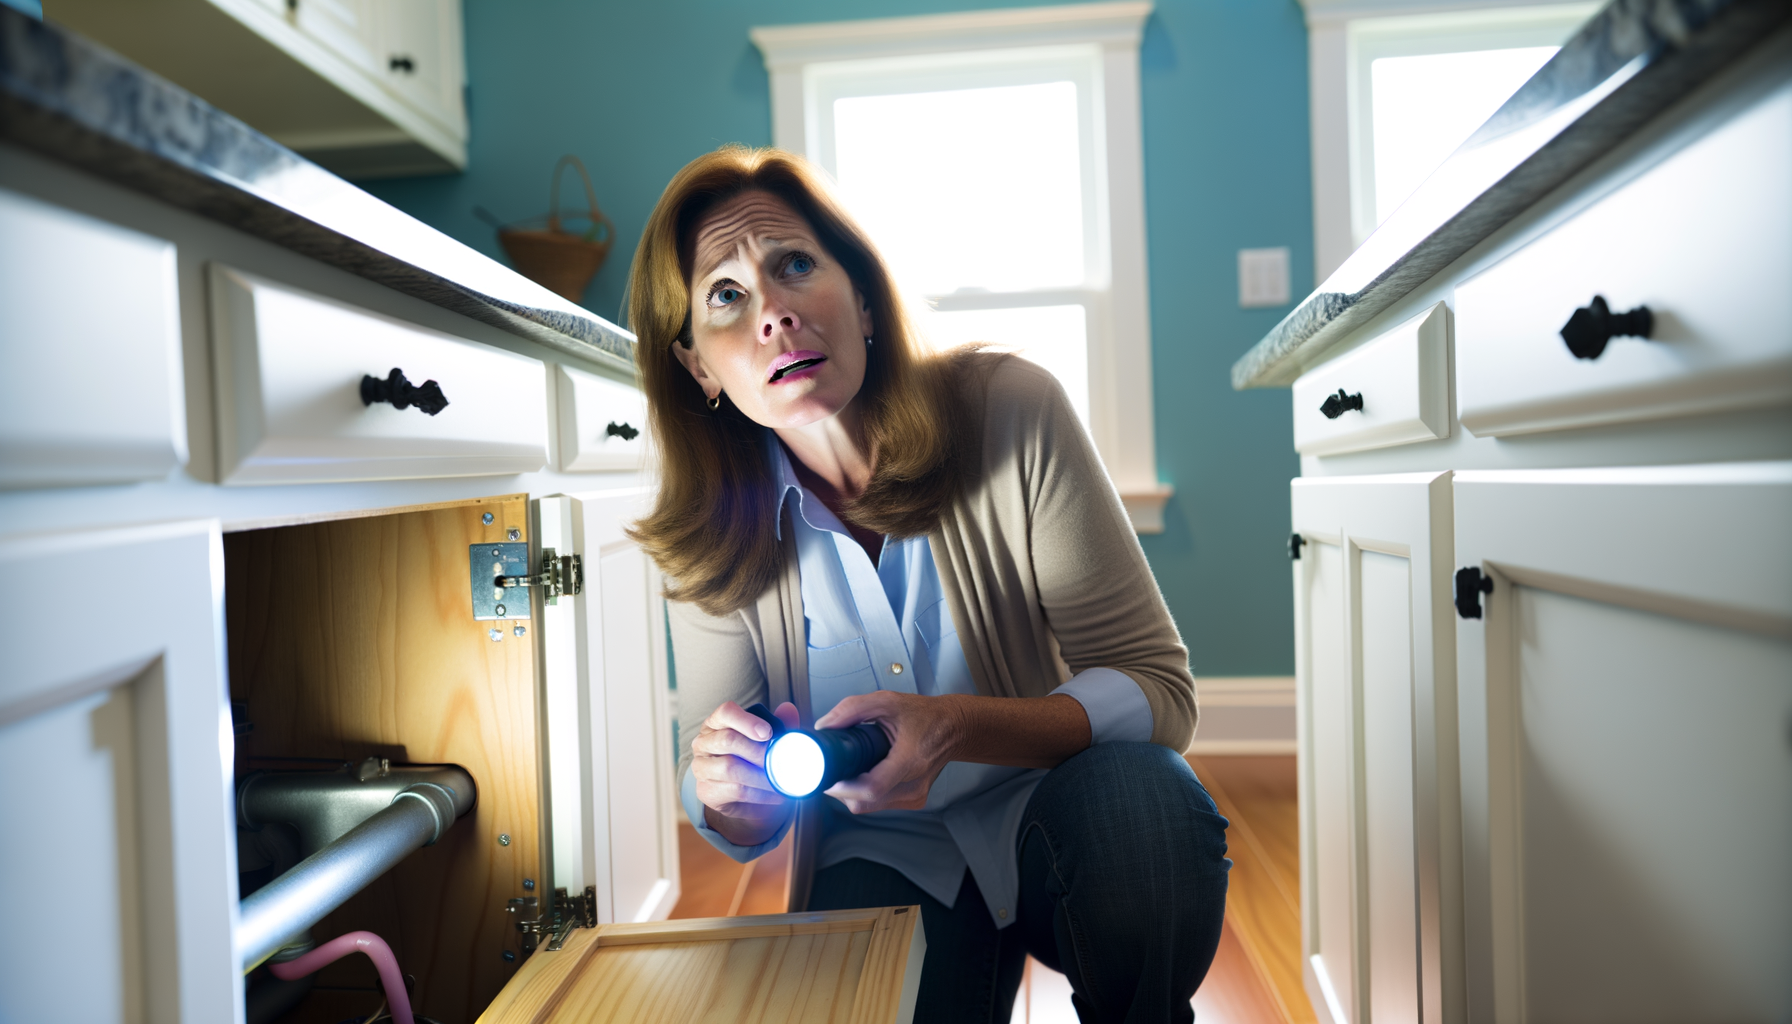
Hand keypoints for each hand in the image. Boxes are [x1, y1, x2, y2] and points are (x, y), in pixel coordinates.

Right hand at [691, 699, 800, 846]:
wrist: (740, 798)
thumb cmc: (751, 761)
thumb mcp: (767, 740)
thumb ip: (778, 724)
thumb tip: (788, 709)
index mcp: (716, 723)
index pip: (725, 712)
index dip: (747, 721)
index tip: (768, 732)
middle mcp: (703, 742)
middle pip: (727, 740)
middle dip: (758, 751)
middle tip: (781, 760)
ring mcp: (701, 768)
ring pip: (730, 768)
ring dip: (761, 775)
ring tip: (781, 779)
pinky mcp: (706, 791)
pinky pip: (735, 790)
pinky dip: (760, 793)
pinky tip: (774, 794)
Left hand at [813, 691, 968, 813]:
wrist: (955, 728)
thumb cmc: (925, 715)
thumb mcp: (888, 701)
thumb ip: (853, 709)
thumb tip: (824, 725)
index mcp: (910, 760)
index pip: (871, 787)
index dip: (843, 786)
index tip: (828, 774)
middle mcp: (914, 785)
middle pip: (865, 802)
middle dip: (842, 788)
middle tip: (834, 767)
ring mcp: (915, 796)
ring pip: (869, 807)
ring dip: (853, 791)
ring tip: (854, 766)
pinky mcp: (913, 801)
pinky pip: (878, 805)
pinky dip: (866, 793)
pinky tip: (868, 773)